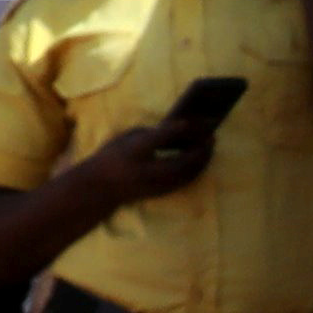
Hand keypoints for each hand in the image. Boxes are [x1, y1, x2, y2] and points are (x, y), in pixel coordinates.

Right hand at [75, 110, 216, 211]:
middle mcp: (146, 171)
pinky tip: (203, 157)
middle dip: (200, 147)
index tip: (193, 120)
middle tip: (212, 133)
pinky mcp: (163, 192)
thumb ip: (151, 133)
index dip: (177, 129)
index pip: (158, 139)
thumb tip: (180, 128)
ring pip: (188, 173)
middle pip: (182, 160)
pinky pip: (186, 180)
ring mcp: (156, 184)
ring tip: (211, 144)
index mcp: (133, 153)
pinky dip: (198, 167)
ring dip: (203, 158)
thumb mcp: (126, 137)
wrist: (101, 187)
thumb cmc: (113, 156)